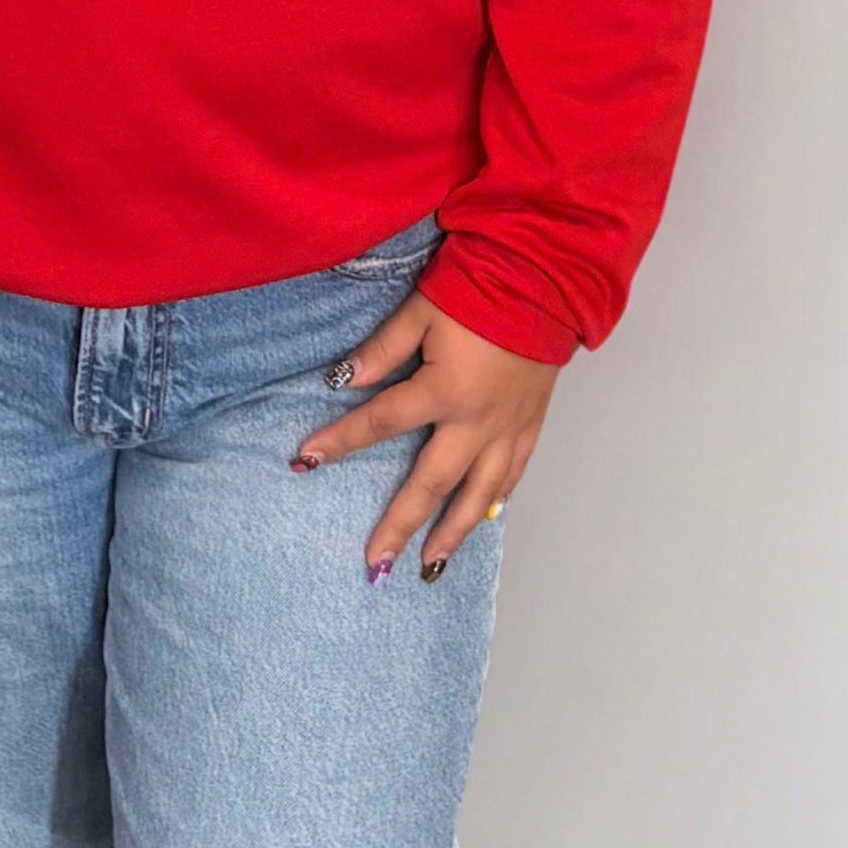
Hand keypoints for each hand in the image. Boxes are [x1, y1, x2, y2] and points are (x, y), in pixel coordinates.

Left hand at [289, 290, 560, 584]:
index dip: (339, 442)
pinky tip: (483, 519)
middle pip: (431, 483)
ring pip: (478, 496)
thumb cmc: (477, 289)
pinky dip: (495, 502)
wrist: (543, 281)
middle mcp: (475, 422)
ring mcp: (507, 430)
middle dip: (401, 525)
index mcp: (443, 391)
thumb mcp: (421, 311)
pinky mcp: (531, 426)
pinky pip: (511, 476)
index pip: (379, 423)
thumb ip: (382, 350)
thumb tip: (342, 380)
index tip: (304, 461)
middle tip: (376, 564)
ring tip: (430, 566)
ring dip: (452, 534)